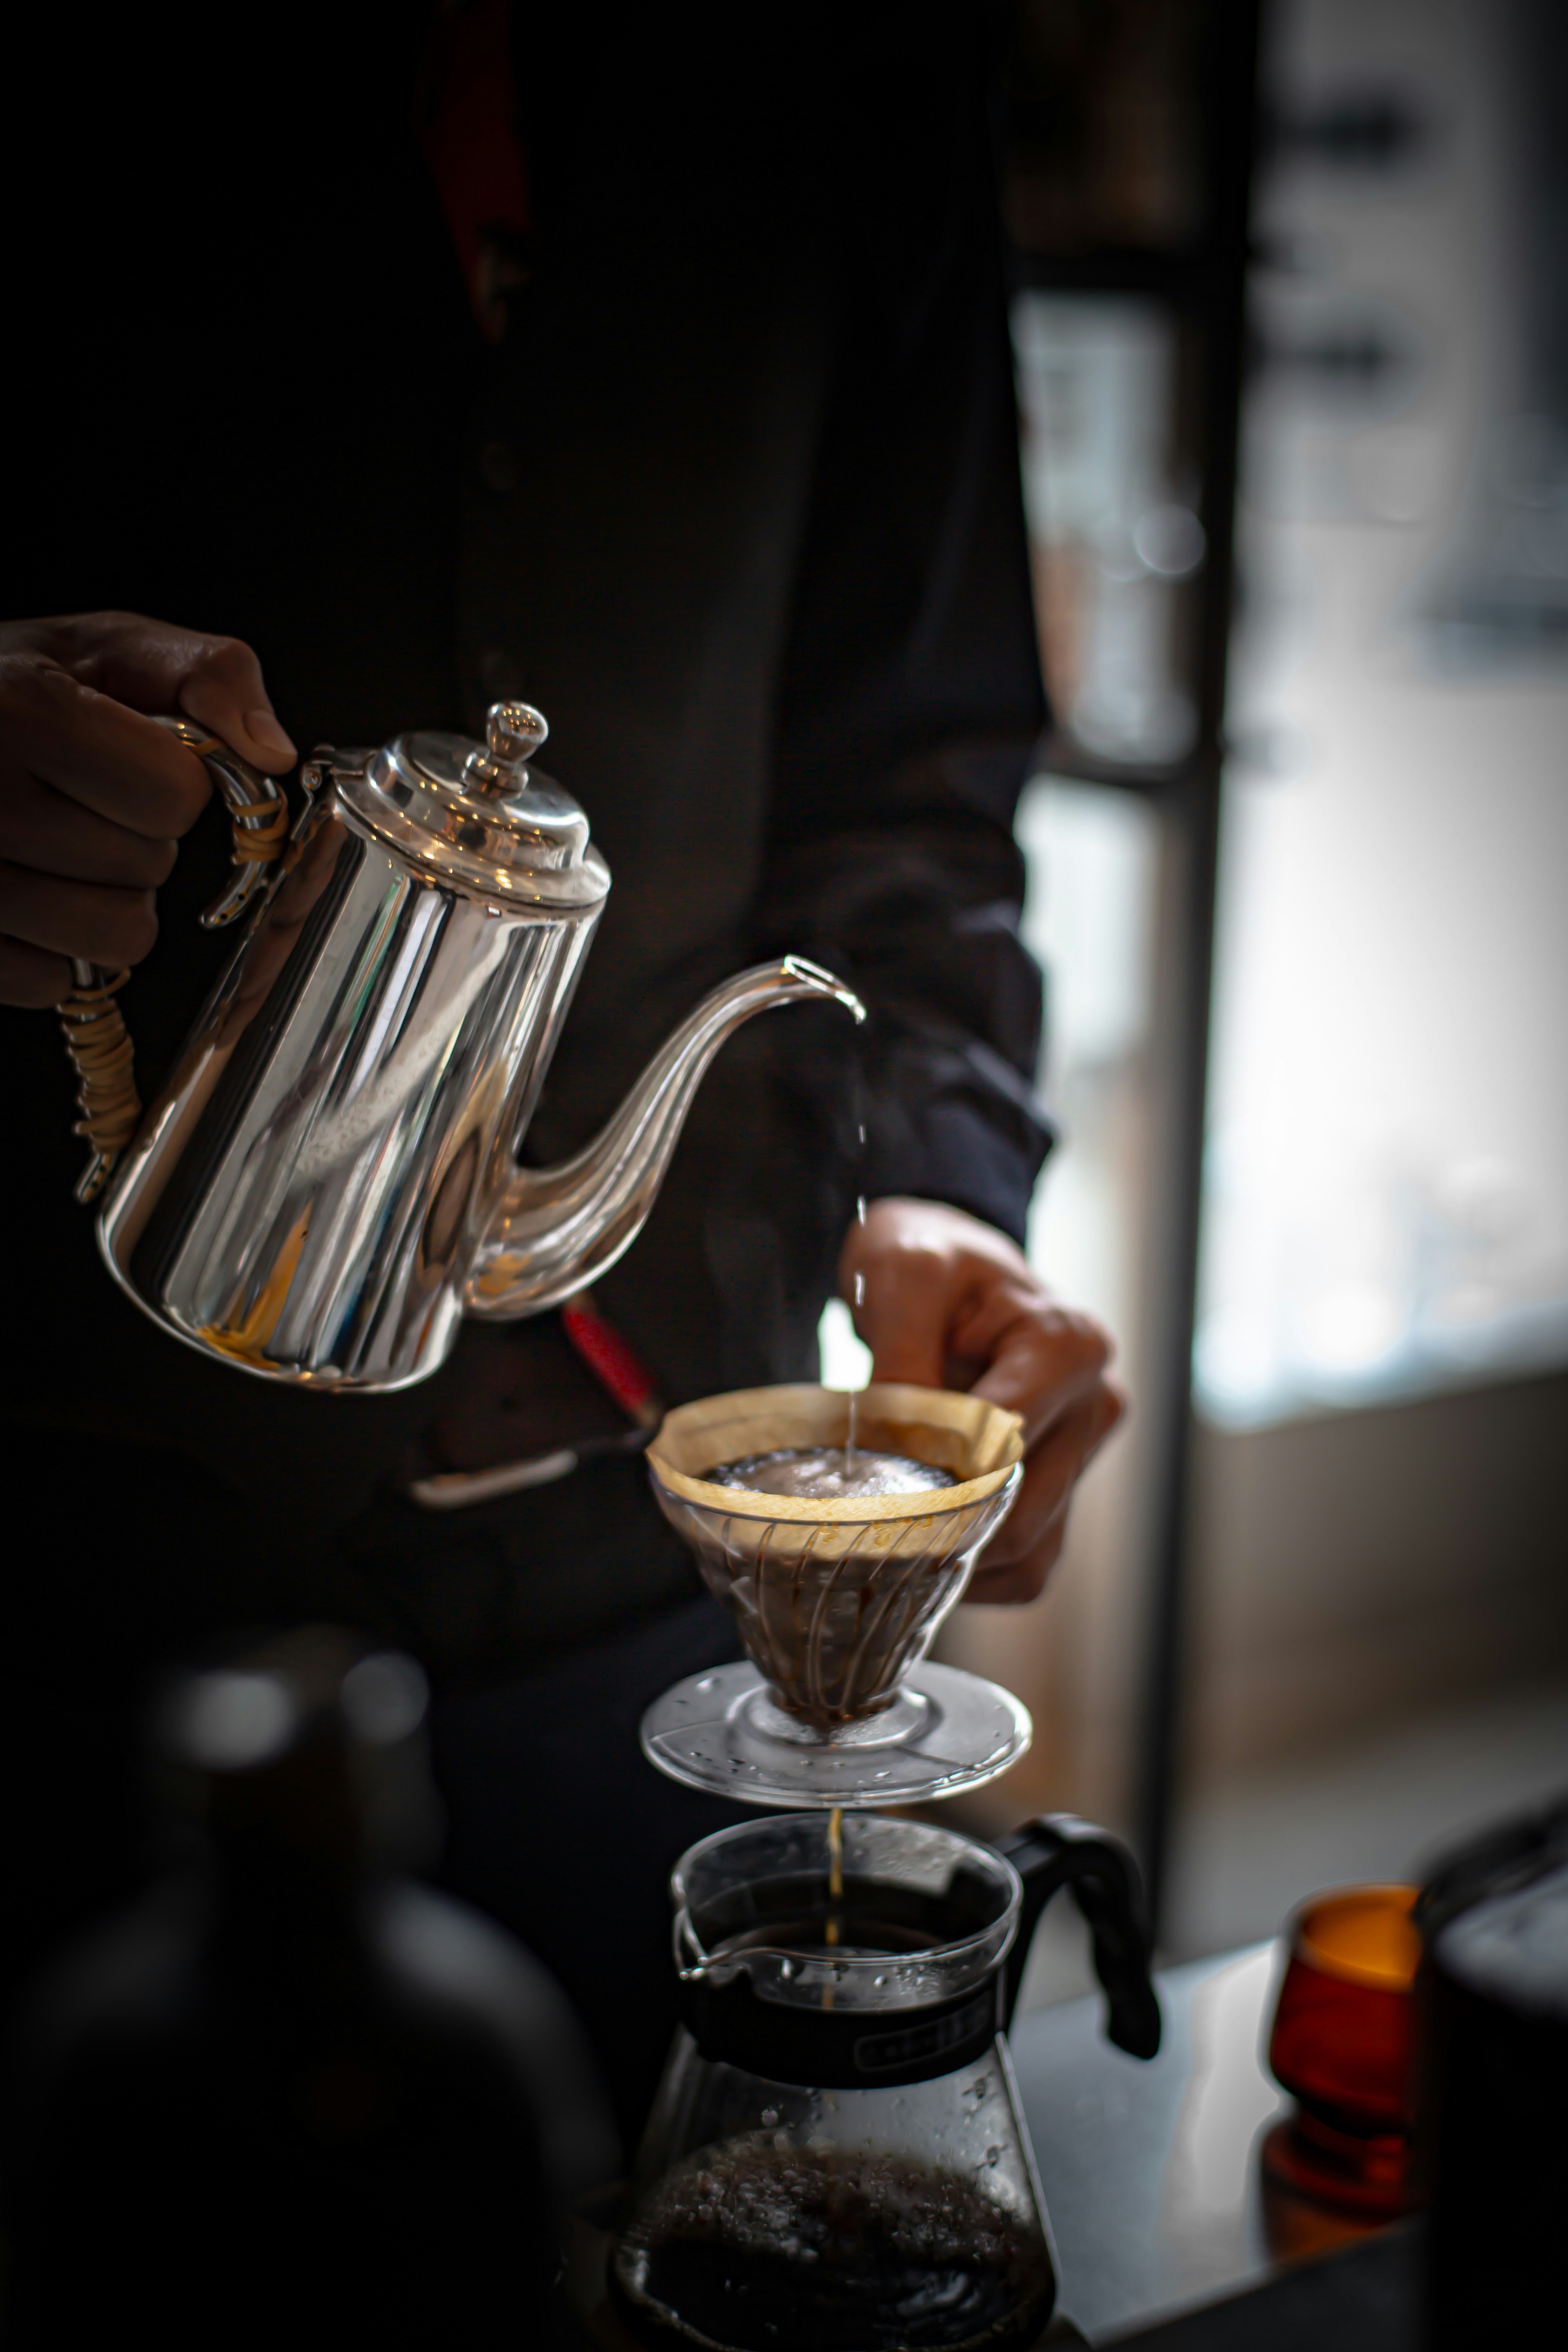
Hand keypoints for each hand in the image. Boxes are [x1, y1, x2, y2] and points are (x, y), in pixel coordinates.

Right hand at [0, 611, 295, 1006]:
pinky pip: (53, 981)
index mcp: (27, 712)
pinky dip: (53, 947)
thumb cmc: (9, 689)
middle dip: (139, 837)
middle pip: (149, 868)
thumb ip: (206, 674)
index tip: (135, 761)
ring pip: (116, 935)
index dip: (175, 782)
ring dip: (107, 898)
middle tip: (82, 801)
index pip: (175, 795)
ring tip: (59, 847)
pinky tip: (27, 886)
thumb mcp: (104, 647)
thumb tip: (269, 750)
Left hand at [839, 1196, 1124, 1604]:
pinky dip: (972, 1570)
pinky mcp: (1065, 1495)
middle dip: (936, 1525)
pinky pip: (1025, 1569)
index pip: (1003, 1444)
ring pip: (1025, 1553)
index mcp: (1069, 1348)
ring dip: (951, 1557)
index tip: (866, 1478)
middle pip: (1020, 1513)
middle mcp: (1094, 1406)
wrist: (946, 1273)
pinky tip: (922, 1538)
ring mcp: (1085, 1456)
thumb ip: (904, 1354)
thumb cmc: (929, 1263)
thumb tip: (899, 1445)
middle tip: (860, 1518)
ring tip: (886, 1527)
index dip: (930, 1473)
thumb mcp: (904, 1275)